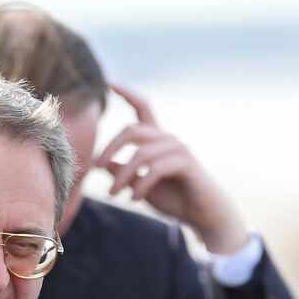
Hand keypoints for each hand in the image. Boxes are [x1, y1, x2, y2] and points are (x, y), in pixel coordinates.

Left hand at [95, 82, 248, 254]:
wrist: (202, 215)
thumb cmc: (174, 199)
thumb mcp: (140, 185)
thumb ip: (122, 172)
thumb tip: (100, 163)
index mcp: (157, 140)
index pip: (142, 108)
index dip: (126, 93)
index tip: (107, 82)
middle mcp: (168, 139)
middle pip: (132, 131)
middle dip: (110, 148)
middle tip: (95, 168)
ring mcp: (178, 149)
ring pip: (140, 154)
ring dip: (123, 175)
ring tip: (113, 193)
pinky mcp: (186, 163)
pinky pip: (155, 169)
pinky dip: (141, 184)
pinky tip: (134, 198)